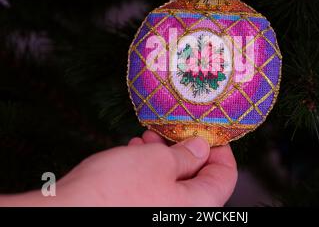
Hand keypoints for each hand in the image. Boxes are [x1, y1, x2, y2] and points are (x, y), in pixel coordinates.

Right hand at [0, 131, 236, 205]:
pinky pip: (153, 190)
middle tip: (172, 130)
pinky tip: (133, 153)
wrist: (67, 214)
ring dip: (163, 156)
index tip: (208, 131)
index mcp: (198, 207)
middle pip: (198, 178)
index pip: (225, 176)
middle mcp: (182, 215)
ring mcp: (158, 214)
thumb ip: (186, 154)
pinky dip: (148, 170)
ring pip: (172, 182)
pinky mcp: (137, 211)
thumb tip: (201, 147)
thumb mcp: (158, 161)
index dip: (220, 149)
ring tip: (147, 138)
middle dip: (185, 149)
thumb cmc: (116, 190)